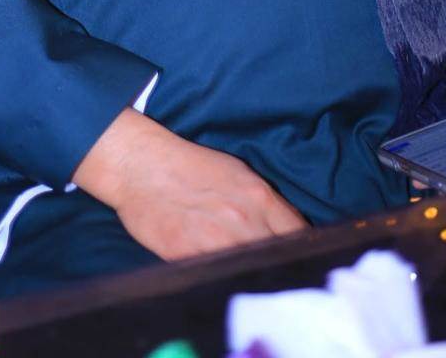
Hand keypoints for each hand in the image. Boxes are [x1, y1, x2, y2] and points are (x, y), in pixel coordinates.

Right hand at [73, 108, 305, 259]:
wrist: (143, 165)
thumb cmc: (188, 166)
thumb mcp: (236, 174)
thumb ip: (264, 204)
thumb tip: (286, 231)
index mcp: (259, 195)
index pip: (299, 235)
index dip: (302, 250)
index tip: (298, 258)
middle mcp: (245, 219)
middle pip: (279, 258)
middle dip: (278, 267)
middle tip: (271, 271)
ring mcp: (218, 240)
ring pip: (252, 271)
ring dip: (251, 275)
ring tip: (244, 274)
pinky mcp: (191, 256)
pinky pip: (219, 277)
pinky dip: (223, 280)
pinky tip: (220, 276)